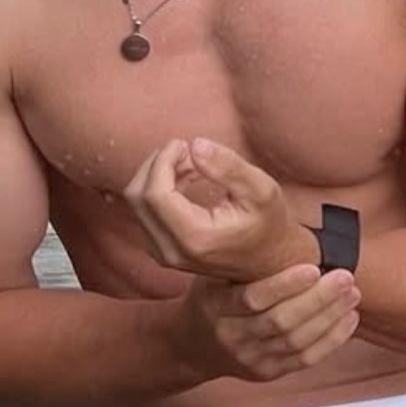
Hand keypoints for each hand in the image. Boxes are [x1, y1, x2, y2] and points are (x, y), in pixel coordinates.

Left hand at [124, 138, 315, 281]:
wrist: (269, 262)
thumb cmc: (269, 225)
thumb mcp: (261, 190)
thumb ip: (228, 166)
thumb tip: (195, 145)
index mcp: (195, 238)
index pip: (154, 194)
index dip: (163, 161)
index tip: (184, 144)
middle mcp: (172, 251)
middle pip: (137, 197)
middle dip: (157, 165)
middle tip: (187, 151)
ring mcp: (162, 254)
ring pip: (135, 204)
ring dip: (157, 175)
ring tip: (192, 165)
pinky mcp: (159, 250)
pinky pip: (143, 212)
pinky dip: (157, 187)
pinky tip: (185, 179)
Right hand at [176, 262, 360, 382]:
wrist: (191, 344)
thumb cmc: (211, 297)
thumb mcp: (213, 275)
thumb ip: (243, 262)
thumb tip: (289, 234)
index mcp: (215, 307)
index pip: (253, 299)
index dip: (285, 285)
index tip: (313, 267)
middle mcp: (232, 336)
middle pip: (281, 322)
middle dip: (318, 299)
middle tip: (344, 277)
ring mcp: (250, 359)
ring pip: (297, 341)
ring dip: (330, 317)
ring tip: (351, 294)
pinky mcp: (267, 373)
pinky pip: (305, 359)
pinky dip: (332, 339)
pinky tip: (349, 319)